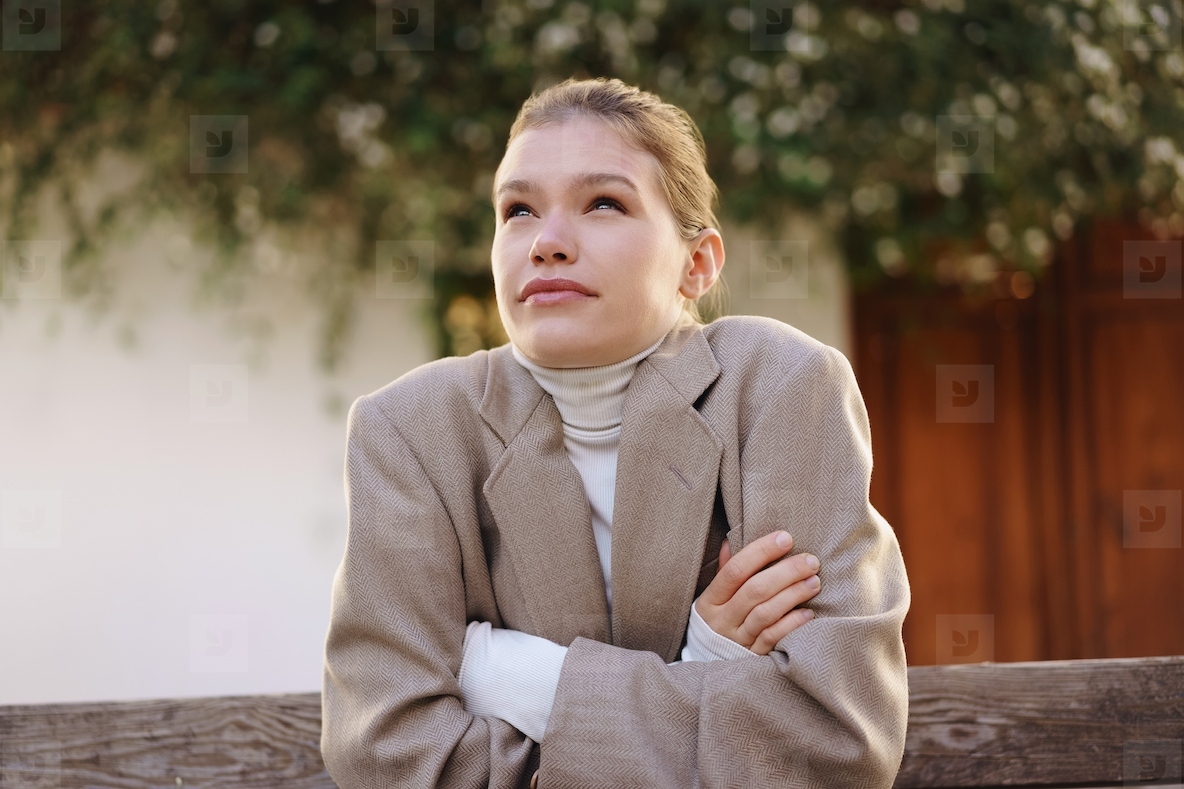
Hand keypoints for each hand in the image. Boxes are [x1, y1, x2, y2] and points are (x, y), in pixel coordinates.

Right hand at [694, 530, 819, 655]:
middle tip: (810, 561)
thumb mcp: (714, 597)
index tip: (785, 538)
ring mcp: (737, 639)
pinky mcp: (753, 656)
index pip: (735, 570)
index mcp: (711, 599)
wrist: (709, 662)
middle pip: (754, 591)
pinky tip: (808, 613)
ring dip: (793, 595)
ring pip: (766, 614)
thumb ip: (725, 571)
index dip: (761, 552)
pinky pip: (774, 638)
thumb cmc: (719, 619)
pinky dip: (791, 624)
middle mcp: (722, 619)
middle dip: (786, 572)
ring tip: (814, 582)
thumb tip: (730, 541)